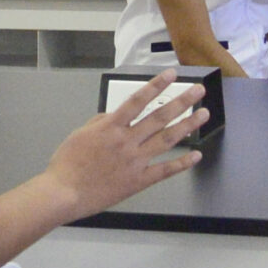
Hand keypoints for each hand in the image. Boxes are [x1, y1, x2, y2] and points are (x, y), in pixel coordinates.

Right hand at [46, 72, 206, 217]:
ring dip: (187, 126)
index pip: (138, 100)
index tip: (171, 74)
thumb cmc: (67, 163)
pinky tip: (196, 156)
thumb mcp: (80, 134)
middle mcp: (127, 141)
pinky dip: (181, 163)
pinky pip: (164, 170)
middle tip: (199, 91)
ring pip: (166, 140)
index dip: (156, 85)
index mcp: (110, 127)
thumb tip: (114, 116)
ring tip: (203, 115)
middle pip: (159, 117)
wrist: (64, 193)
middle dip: (182, 102)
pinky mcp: (138, 181)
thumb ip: (100, 122)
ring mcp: (135, 161)